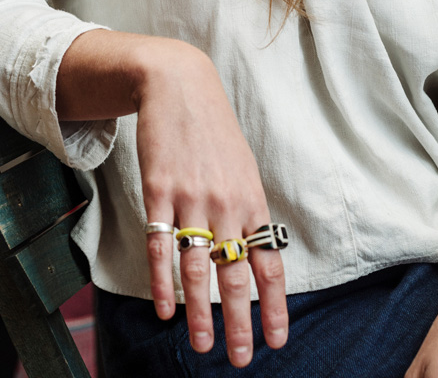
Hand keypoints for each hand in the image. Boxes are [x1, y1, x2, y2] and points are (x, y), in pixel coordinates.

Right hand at [135, 38, 287, 367]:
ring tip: (202, 345)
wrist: (180, 86)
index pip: (269, 263)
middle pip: (235, 275)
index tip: (277, 340)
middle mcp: (227, 205)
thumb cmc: (214, 132)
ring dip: (200, 313)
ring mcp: (192, 199)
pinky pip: (162, 246)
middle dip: (239, 322)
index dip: (275, 305)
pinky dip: (163, 281)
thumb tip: (256, 254)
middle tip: (240, 358)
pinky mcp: (159, 192)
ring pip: (198, 268)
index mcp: (252, 201)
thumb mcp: (242, 168)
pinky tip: (164, 308)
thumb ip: (247, 211)